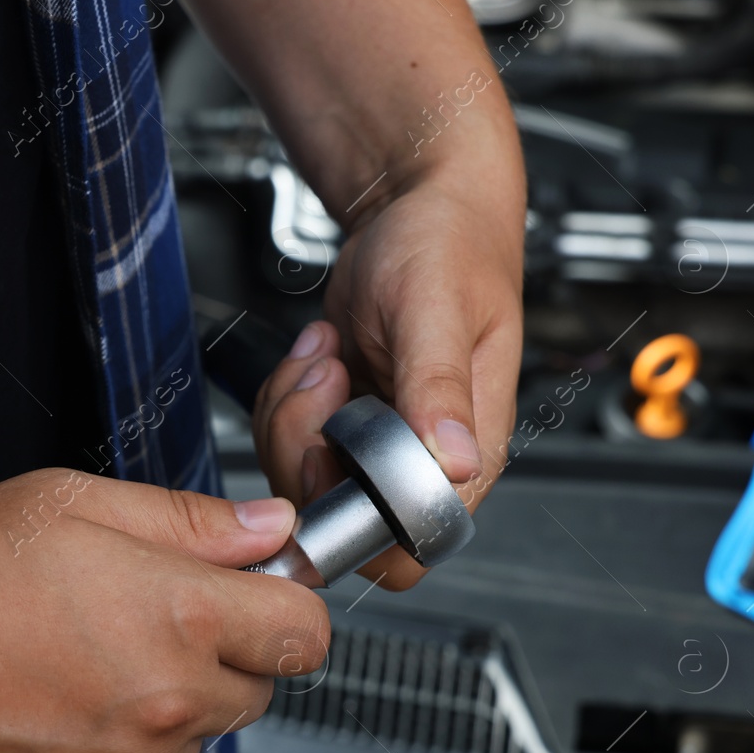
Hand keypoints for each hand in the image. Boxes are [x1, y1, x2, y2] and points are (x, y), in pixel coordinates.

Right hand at [0, 469, 328, 752]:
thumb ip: (189, 520)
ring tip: (69, 668)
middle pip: (255, 691)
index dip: (280, 603)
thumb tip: (269, 531)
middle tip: (131, 619)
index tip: (251, 594)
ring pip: (190, 743)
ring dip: (159, 710)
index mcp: (176, 616)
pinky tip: (43, 716)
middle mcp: (166, 708)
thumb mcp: (68, 503)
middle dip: (215, 654)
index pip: (306, 631)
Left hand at [254, 171, 523, 589]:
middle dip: (307, 450)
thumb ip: (439, 389)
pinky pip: (286, 440)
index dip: (359, 519)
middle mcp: (421, 458)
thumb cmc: (450, 247)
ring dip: (293, 414)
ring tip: (328, 355)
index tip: (336, 450)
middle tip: (327, 380)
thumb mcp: (437, 311)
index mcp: (468, 449)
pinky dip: (285, 396)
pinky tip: (320, 353)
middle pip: (339, 517)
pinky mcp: (341, 421)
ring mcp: (376, 442)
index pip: (413, 543)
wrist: (419, 209)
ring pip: (301, 481)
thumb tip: (454, 462)